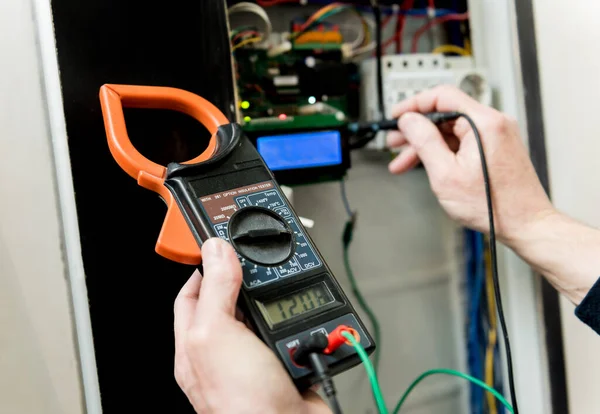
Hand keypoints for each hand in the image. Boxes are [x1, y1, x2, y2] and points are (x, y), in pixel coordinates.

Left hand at [174, 238, 330, 413]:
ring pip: (266, 313)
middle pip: (232, 299)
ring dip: (278, 300)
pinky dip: (302, 320)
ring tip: (284, 287)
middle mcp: (225, 351)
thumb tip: (215, 250)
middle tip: (259, 260)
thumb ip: (216, 289)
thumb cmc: (242, 405)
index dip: (205, 265)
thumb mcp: (217, 335)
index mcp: (196, 343)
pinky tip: (304, 317)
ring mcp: (257, 357)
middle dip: (246, 280)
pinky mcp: (287, 362)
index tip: (222, 245)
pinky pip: (294, 330)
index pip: (192, 293)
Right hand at [386, 85, 554, 244]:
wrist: (526, 224)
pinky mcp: (497, 148)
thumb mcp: (446, 174)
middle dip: (416, 129)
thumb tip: (409, 120)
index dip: (414, 104)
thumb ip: (424, 141)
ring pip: (452, 130)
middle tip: (395, 141)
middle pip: (446, 114)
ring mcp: (497, 135)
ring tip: (404, 160)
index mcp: (484, 122)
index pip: (442, 96)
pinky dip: (443, 151)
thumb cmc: (494, 206)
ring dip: (427, 143)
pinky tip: (427, 164)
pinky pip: (463, 141)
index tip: (397, 116)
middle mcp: (494, 123)